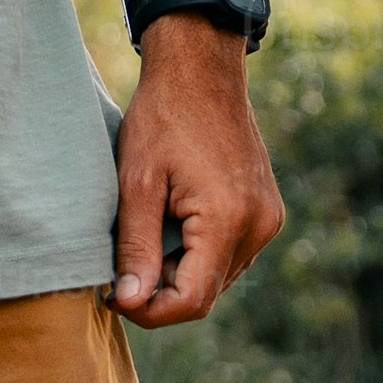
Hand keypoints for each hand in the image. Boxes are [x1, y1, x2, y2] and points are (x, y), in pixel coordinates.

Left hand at [108, 19, 283, 327]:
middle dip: (161, 290)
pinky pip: (230, 254)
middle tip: (122, 263)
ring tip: (148, 232)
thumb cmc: (163, 118)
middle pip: (206, 293)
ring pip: (218, 277)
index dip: (150, 311)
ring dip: (180, 272)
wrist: (202, 71)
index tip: (115, 296)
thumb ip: (136, 247)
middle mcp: (258, 226)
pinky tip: (172, 221)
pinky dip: (199, 253)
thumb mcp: (137, 182)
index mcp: (228, 219)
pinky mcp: (267, 212)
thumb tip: (130, 302)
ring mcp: (268, 220)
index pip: (192, 301)